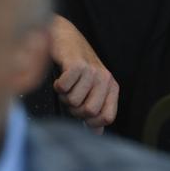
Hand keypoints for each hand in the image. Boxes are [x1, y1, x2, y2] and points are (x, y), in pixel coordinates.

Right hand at [50, 16, 118, 132]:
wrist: (65, 36)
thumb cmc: (76, 66)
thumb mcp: (90, 88)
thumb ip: (94, 110)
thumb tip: (96, 133)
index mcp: (111, 87)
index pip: (107, 118)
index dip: (91, 122)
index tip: (82, 114)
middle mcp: (105, 79)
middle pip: (89, 112)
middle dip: (74, 109)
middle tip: (71, 94)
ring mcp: (92, 71)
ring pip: (73, 101)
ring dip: (64, 96)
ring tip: (66, 83)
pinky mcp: (77, 64)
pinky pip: (63, 88)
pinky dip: (58, 86)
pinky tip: (61, 77)